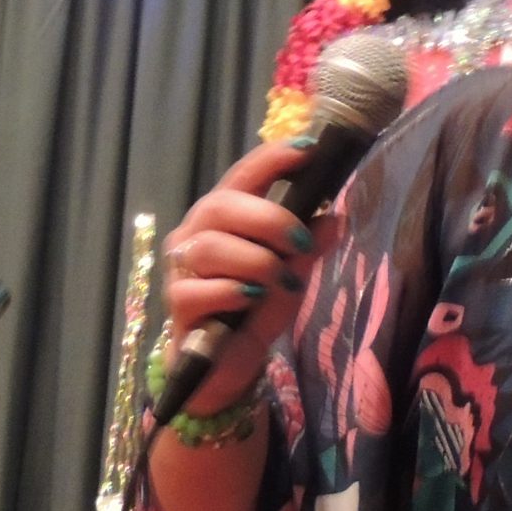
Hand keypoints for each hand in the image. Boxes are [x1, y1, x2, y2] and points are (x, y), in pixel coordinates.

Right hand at [161, 138, 335, 416]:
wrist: (228, 362)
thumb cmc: (258, 305)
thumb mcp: (294, 271)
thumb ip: (311, 246)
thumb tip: (335, 219)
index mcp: (226, 215)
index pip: (244, 175)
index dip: (272, 158)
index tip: (308, 148)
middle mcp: (197, 232)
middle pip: (223, 205)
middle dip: (270, 219)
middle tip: (302, 242)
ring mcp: (181, 268)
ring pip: (212, 246)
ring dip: (258, 262)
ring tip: (283, 281)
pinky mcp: (176, 304)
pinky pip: (200, 289)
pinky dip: (233, 292)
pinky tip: (252, 300)